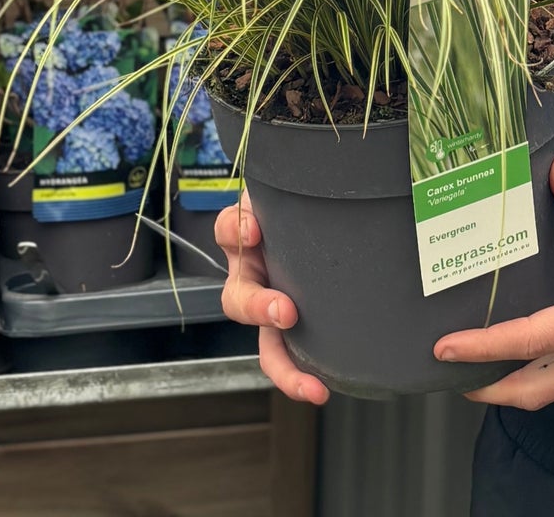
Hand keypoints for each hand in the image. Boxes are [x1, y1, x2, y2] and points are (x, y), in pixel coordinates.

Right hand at [216, 192, 330, 405]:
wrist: (322, 215)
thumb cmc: (302, 204)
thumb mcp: (288, 190)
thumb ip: (290, 183)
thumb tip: (318, 165)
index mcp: (248, 236)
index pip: (231, 229)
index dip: (238, 230)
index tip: (254, 229)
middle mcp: (254, 274)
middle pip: (238, 298)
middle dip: (258, 307)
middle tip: (285, 311)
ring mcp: (272, 305)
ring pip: (264, 343)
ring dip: (284, 365)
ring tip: (310, 384)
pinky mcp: (295, 329)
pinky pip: (290, 358)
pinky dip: (300, 376)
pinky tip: (322, 388)